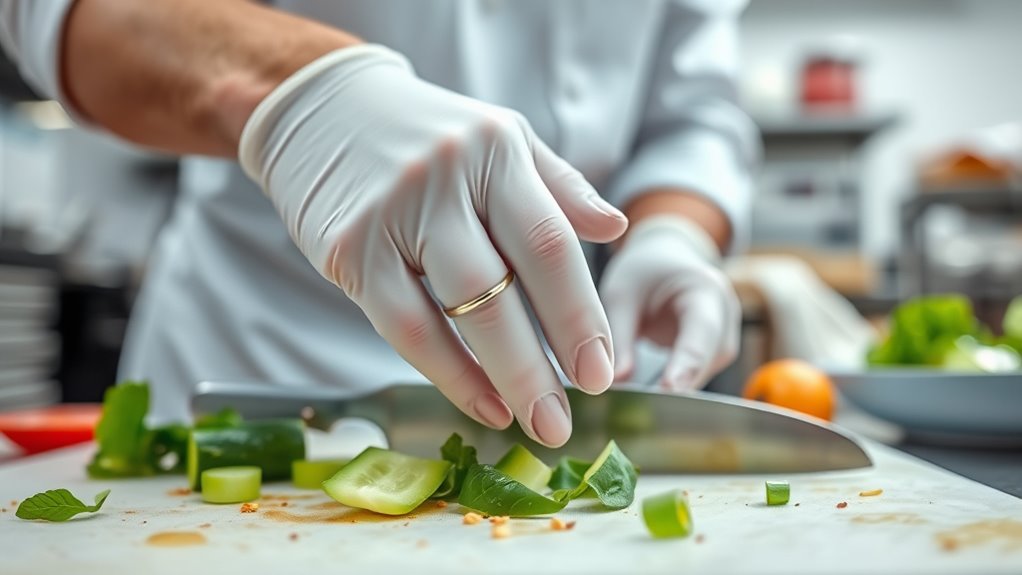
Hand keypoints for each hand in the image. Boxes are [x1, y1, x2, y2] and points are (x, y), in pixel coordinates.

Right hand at [239, 45, 627, 445]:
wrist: (322, 108)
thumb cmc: (428, 134)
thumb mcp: (501, 139)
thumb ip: (559, 186)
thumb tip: (616, 230)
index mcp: (496, 149)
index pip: (549, 243)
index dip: (579, 314)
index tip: (599, 371)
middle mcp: (445, 177)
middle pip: (503, 286)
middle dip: (541, 364)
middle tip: (566, 422)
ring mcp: (391, 213)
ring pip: (453, 311)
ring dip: (499, 377)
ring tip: (531, 420)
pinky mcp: (348, 247)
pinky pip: (401, 324)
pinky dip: (445, 371)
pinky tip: (480, 399)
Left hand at [600, 216, 739, 390]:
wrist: (665, 261)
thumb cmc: (644, 273)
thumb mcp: (622, 294)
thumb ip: (619, 338)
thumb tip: (615, 382)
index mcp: (704, 288)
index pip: (702, 330)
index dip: (688, 362)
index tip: (670, 390)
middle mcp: (725, 312)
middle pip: (709, 357)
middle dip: (681, 383)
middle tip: (648, 407)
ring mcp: (725, 334)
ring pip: (706, 372)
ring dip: (678, 388)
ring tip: (643, 401)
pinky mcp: (715, 352)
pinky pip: (699, 375)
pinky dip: (677, 386)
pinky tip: (653, 398)